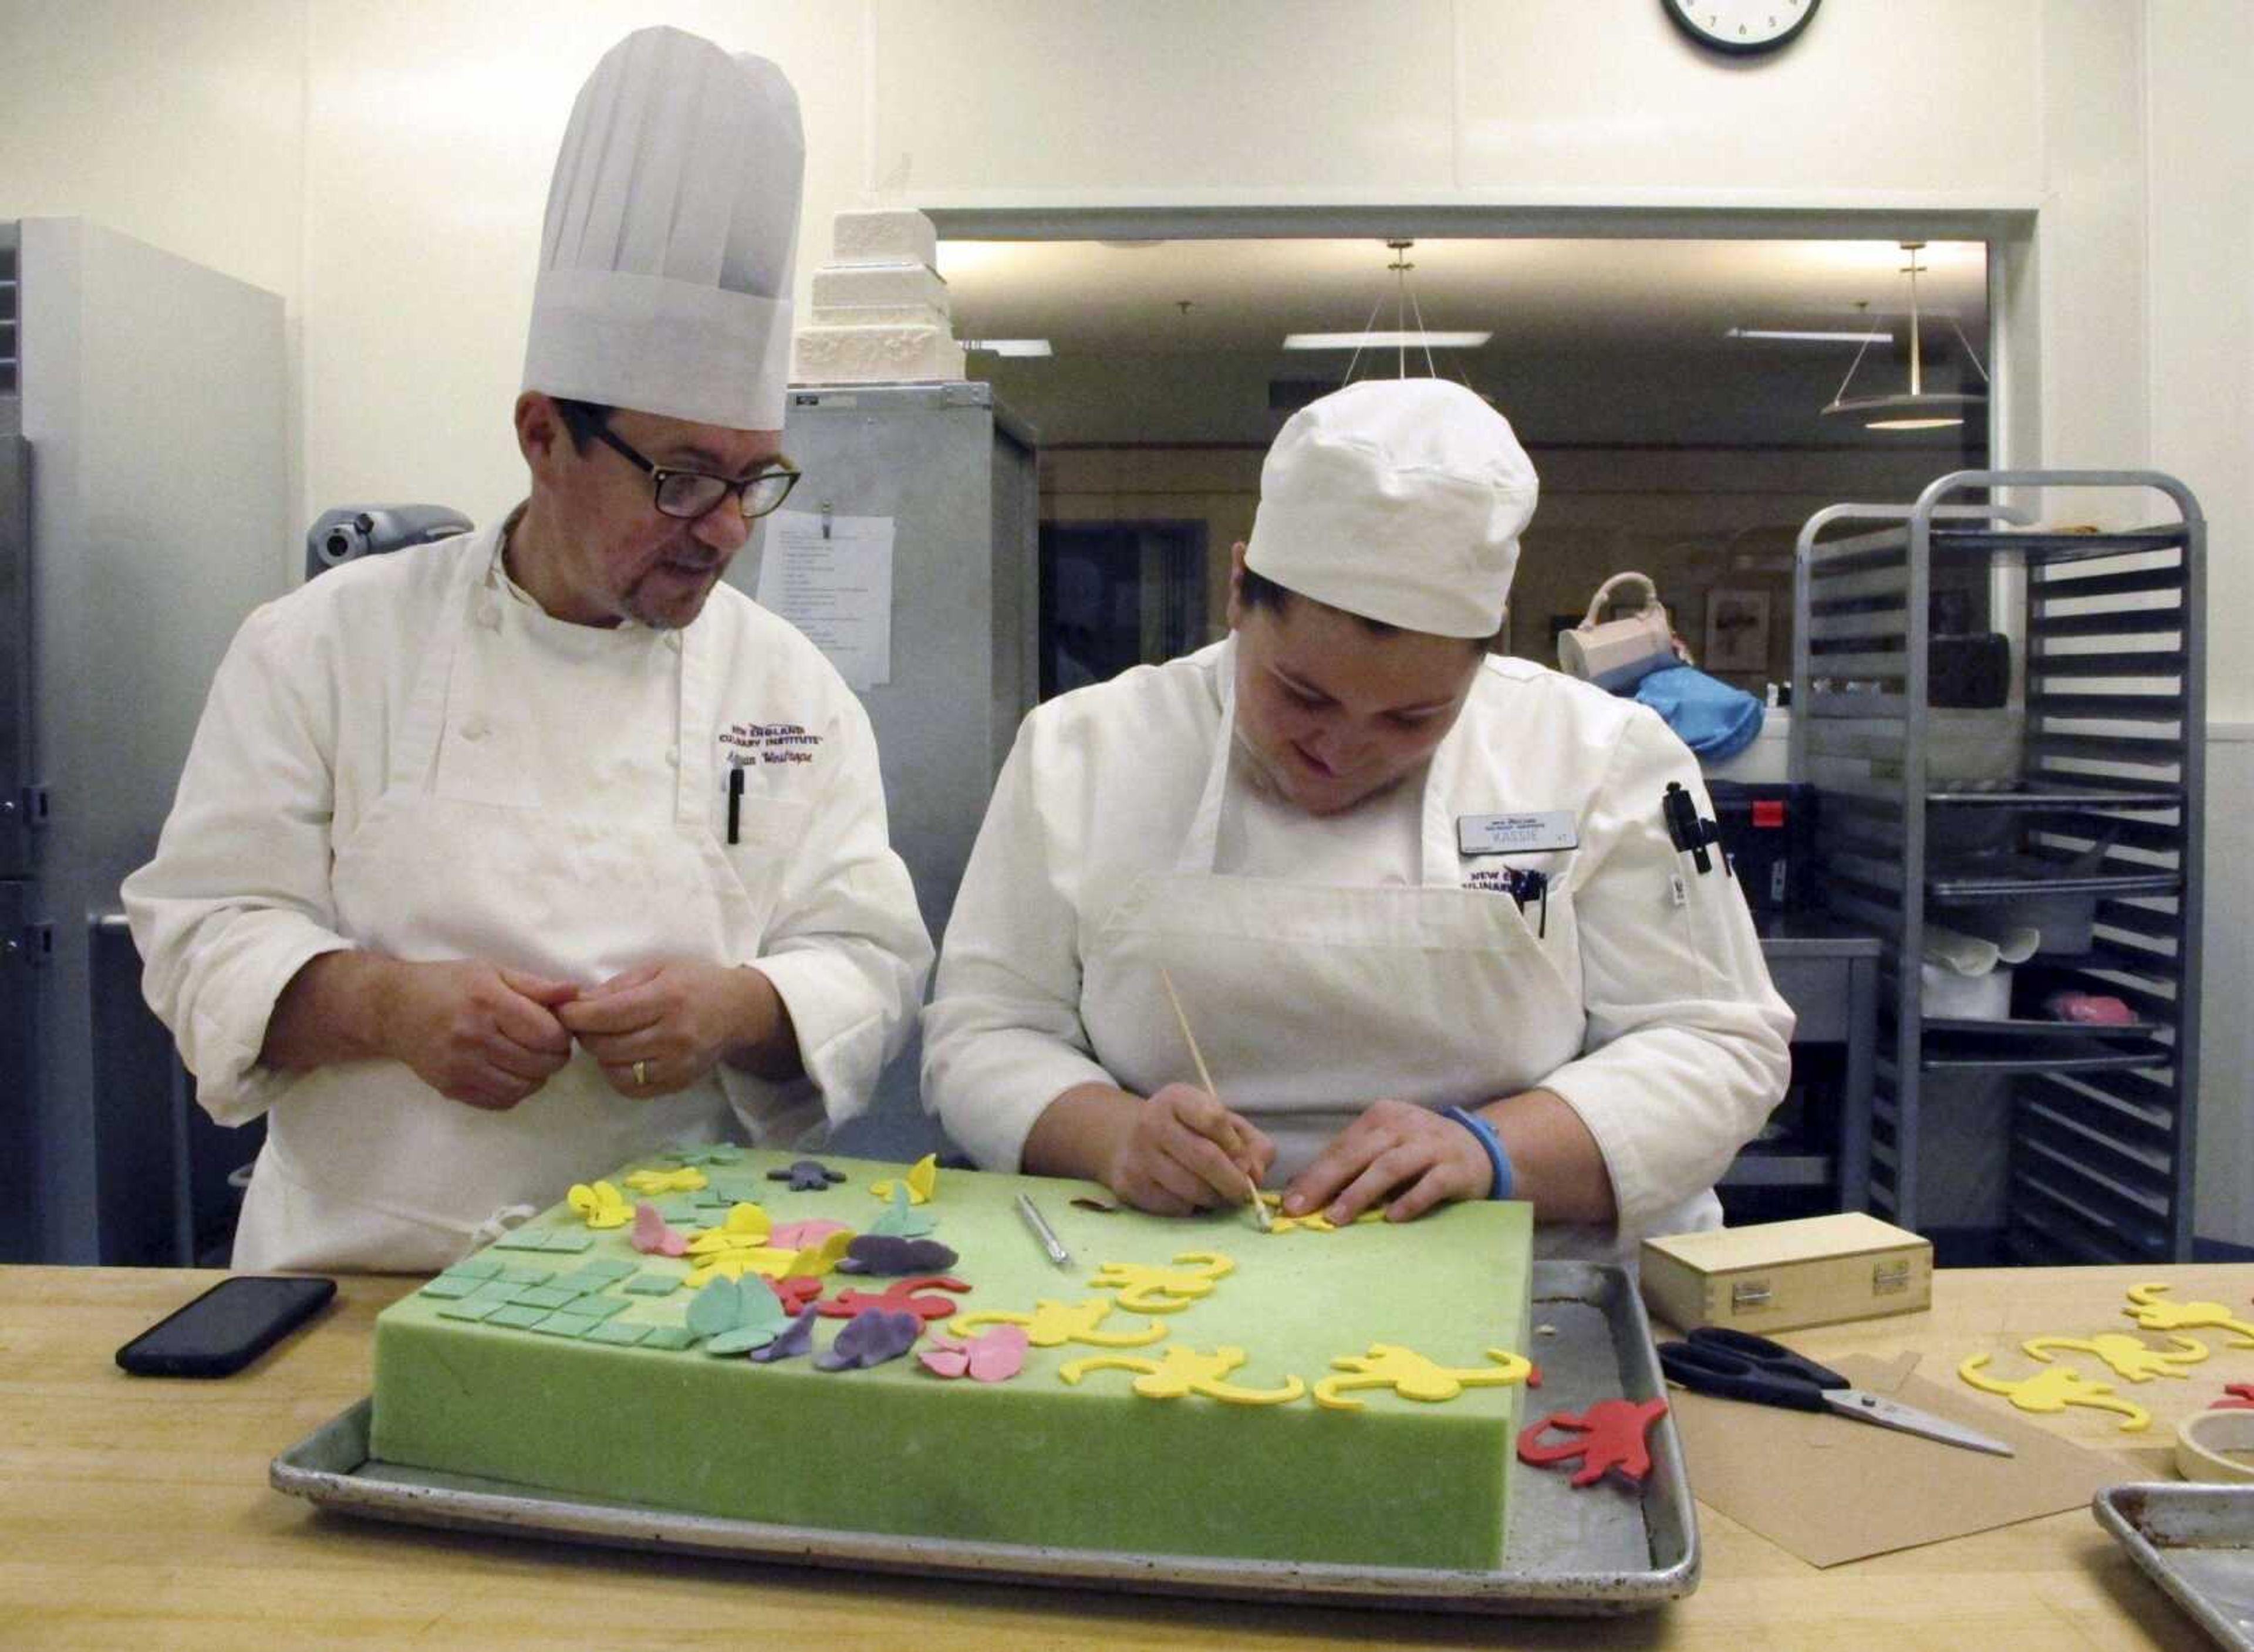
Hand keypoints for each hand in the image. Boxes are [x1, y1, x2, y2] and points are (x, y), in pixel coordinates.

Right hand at [376, 960, 578, 1110]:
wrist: (392, 1009)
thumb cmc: (447, 984)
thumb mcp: (492, 971)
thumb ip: (536, 986)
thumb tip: (576, 992)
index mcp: (488, 1003)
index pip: (547, 1035)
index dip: (562, 1035)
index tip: (556, 1029)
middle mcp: (473, 1038)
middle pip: (539, 1063)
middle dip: (555, 1057)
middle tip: (548, 1046)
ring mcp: (461, 1067)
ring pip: (524, 1087)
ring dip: (537, 1077)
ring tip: (530, 1059)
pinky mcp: (451, 1088)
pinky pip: (501, 1101)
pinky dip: (515, 1091)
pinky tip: (510, 1073)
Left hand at [558, 959, 785, 1098]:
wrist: (738, 1011)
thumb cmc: (696, 981)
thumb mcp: (658, 969)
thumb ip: (616, 986)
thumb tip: (576, 1003)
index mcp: (668, 999)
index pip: (607, 1015)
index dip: (576, 1015)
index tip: (564, 1010)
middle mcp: (674, 1035)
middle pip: (606, 1045)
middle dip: (584, 1034)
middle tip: (583, 1023)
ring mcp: (677, 1064)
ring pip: (615, 1070)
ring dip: (600, 1055)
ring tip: (605, 1038)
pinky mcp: (678, 1083)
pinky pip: (631, 1088)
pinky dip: (617, 1073)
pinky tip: (622, 1057)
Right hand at [1103, 1083, 1275, 1217]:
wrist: (1132, 1141)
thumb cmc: (1189, 1132)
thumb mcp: (1223, 1125)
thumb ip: (1252, 1145)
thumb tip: (1255, 1176)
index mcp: (1177, 1098)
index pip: (1215, 1119)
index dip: (1237, 1146)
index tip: (1244, 1161)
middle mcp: (1152, 1122)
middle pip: (1205, 1157)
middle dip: (1233, 1181)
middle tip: (1242, 1192)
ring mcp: (1138, 1154)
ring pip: (1191, 1188)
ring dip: (1215, 1198)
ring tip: (1218, 1194)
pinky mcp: (1130, 1185)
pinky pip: (1174, 1206)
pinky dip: (1192, 1208)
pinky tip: (1191, 1197)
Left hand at [1283, 1098, 1492, 1224]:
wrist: (1481, 1149)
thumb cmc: (1421, 1152)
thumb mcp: (1385, 1148)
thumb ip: (1350, 1164)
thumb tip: (1301, 1187)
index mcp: (1381, 1117)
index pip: (1341, 1146)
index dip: (1314, 1173)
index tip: (1291, 1202)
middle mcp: (1404, 1126)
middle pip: (1358, 1153)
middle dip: (1326, 1181)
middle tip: (1303, 1209)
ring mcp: (1431, 1145)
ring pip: (1389, 1167)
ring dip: (1360, 1192)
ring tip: (1338, 1217)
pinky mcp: (1455, 1168)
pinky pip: (1429, 1185)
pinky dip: (1409, 1201)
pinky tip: (1391, 1219)